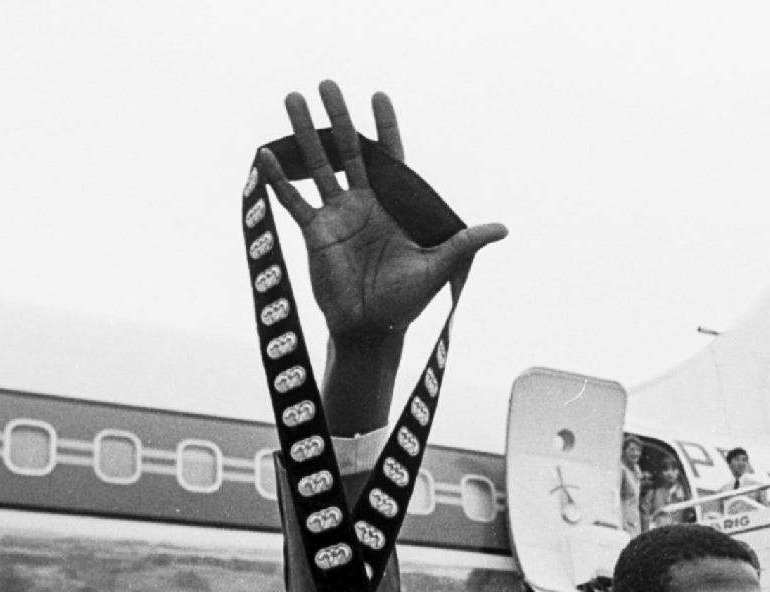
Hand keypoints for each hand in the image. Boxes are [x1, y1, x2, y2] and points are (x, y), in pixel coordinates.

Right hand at [258, 81, 506, 347]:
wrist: (373, 328)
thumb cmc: (407, 301)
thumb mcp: (439, 267)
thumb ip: (464, 243)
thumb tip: (503, 229)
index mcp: (395, 205)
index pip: (391, 157)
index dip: (386, 128)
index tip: (378, 96)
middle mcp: (365, 203)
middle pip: (351, 151)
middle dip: (340, 116)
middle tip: (328, 84)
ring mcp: (338, 215)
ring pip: (319, 165)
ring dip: (306, 134)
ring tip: (293, 98)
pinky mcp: (315, 232)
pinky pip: (294, 201)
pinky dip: (279, 180)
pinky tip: (266, 154)